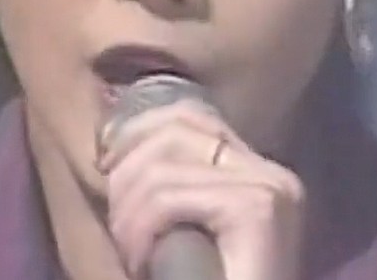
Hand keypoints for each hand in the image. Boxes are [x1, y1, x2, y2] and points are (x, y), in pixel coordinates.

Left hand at [98, 100, 305, 279]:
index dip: (137, 128)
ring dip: (127, 215)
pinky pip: (169, 197)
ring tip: (131, 255)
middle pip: (172, 129)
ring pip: (160, 167)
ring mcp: (270, 189)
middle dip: (125, 175)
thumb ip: (163, 185)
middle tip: (119, 230)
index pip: (189, 114)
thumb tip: (113, 135)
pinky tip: (140, 262)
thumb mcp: (175, 233)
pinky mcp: (260, 211)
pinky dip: (139, 230)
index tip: (106, 161)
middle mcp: (270, 171)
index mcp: (254, 171)